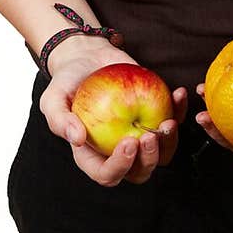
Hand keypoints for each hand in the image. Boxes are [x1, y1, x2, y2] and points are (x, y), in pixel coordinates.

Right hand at [39, 37, 187, 186]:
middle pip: (139, 171)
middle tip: (149, 135)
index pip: (108, 174)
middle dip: (149, 160)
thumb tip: (76, 139)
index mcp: (93, 156)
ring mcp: (138, 134)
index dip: (120, 166)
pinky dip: (180, 110)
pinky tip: (178, 93)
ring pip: (162, 153)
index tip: (127, 142)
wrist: (86, 57)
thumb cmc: (67, 81)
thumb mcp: (52, 99)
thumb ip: (59, 120)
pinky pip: (173, 119)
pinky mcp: (153, 114)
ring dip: (170, 143)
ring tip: (169, 122)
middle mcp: (118, 151)